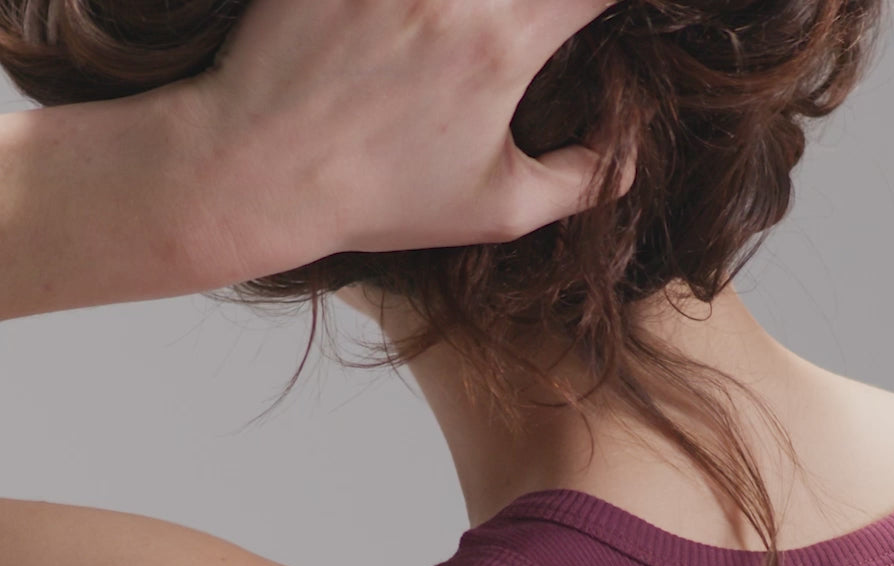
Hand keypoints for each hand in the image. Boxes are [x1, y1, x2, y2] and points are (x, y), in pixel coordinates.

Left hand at [181, 0, 635, 278]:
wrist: (255, 168)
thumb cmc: (377, 197)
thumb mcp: (496, 210)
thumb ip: (583, 180)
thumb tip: (633, 146)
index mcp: (503, 44)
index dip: (611, 0)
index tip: (602, 14)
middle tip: (539, 18)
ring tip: (468, 22)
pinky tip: (420, 11)